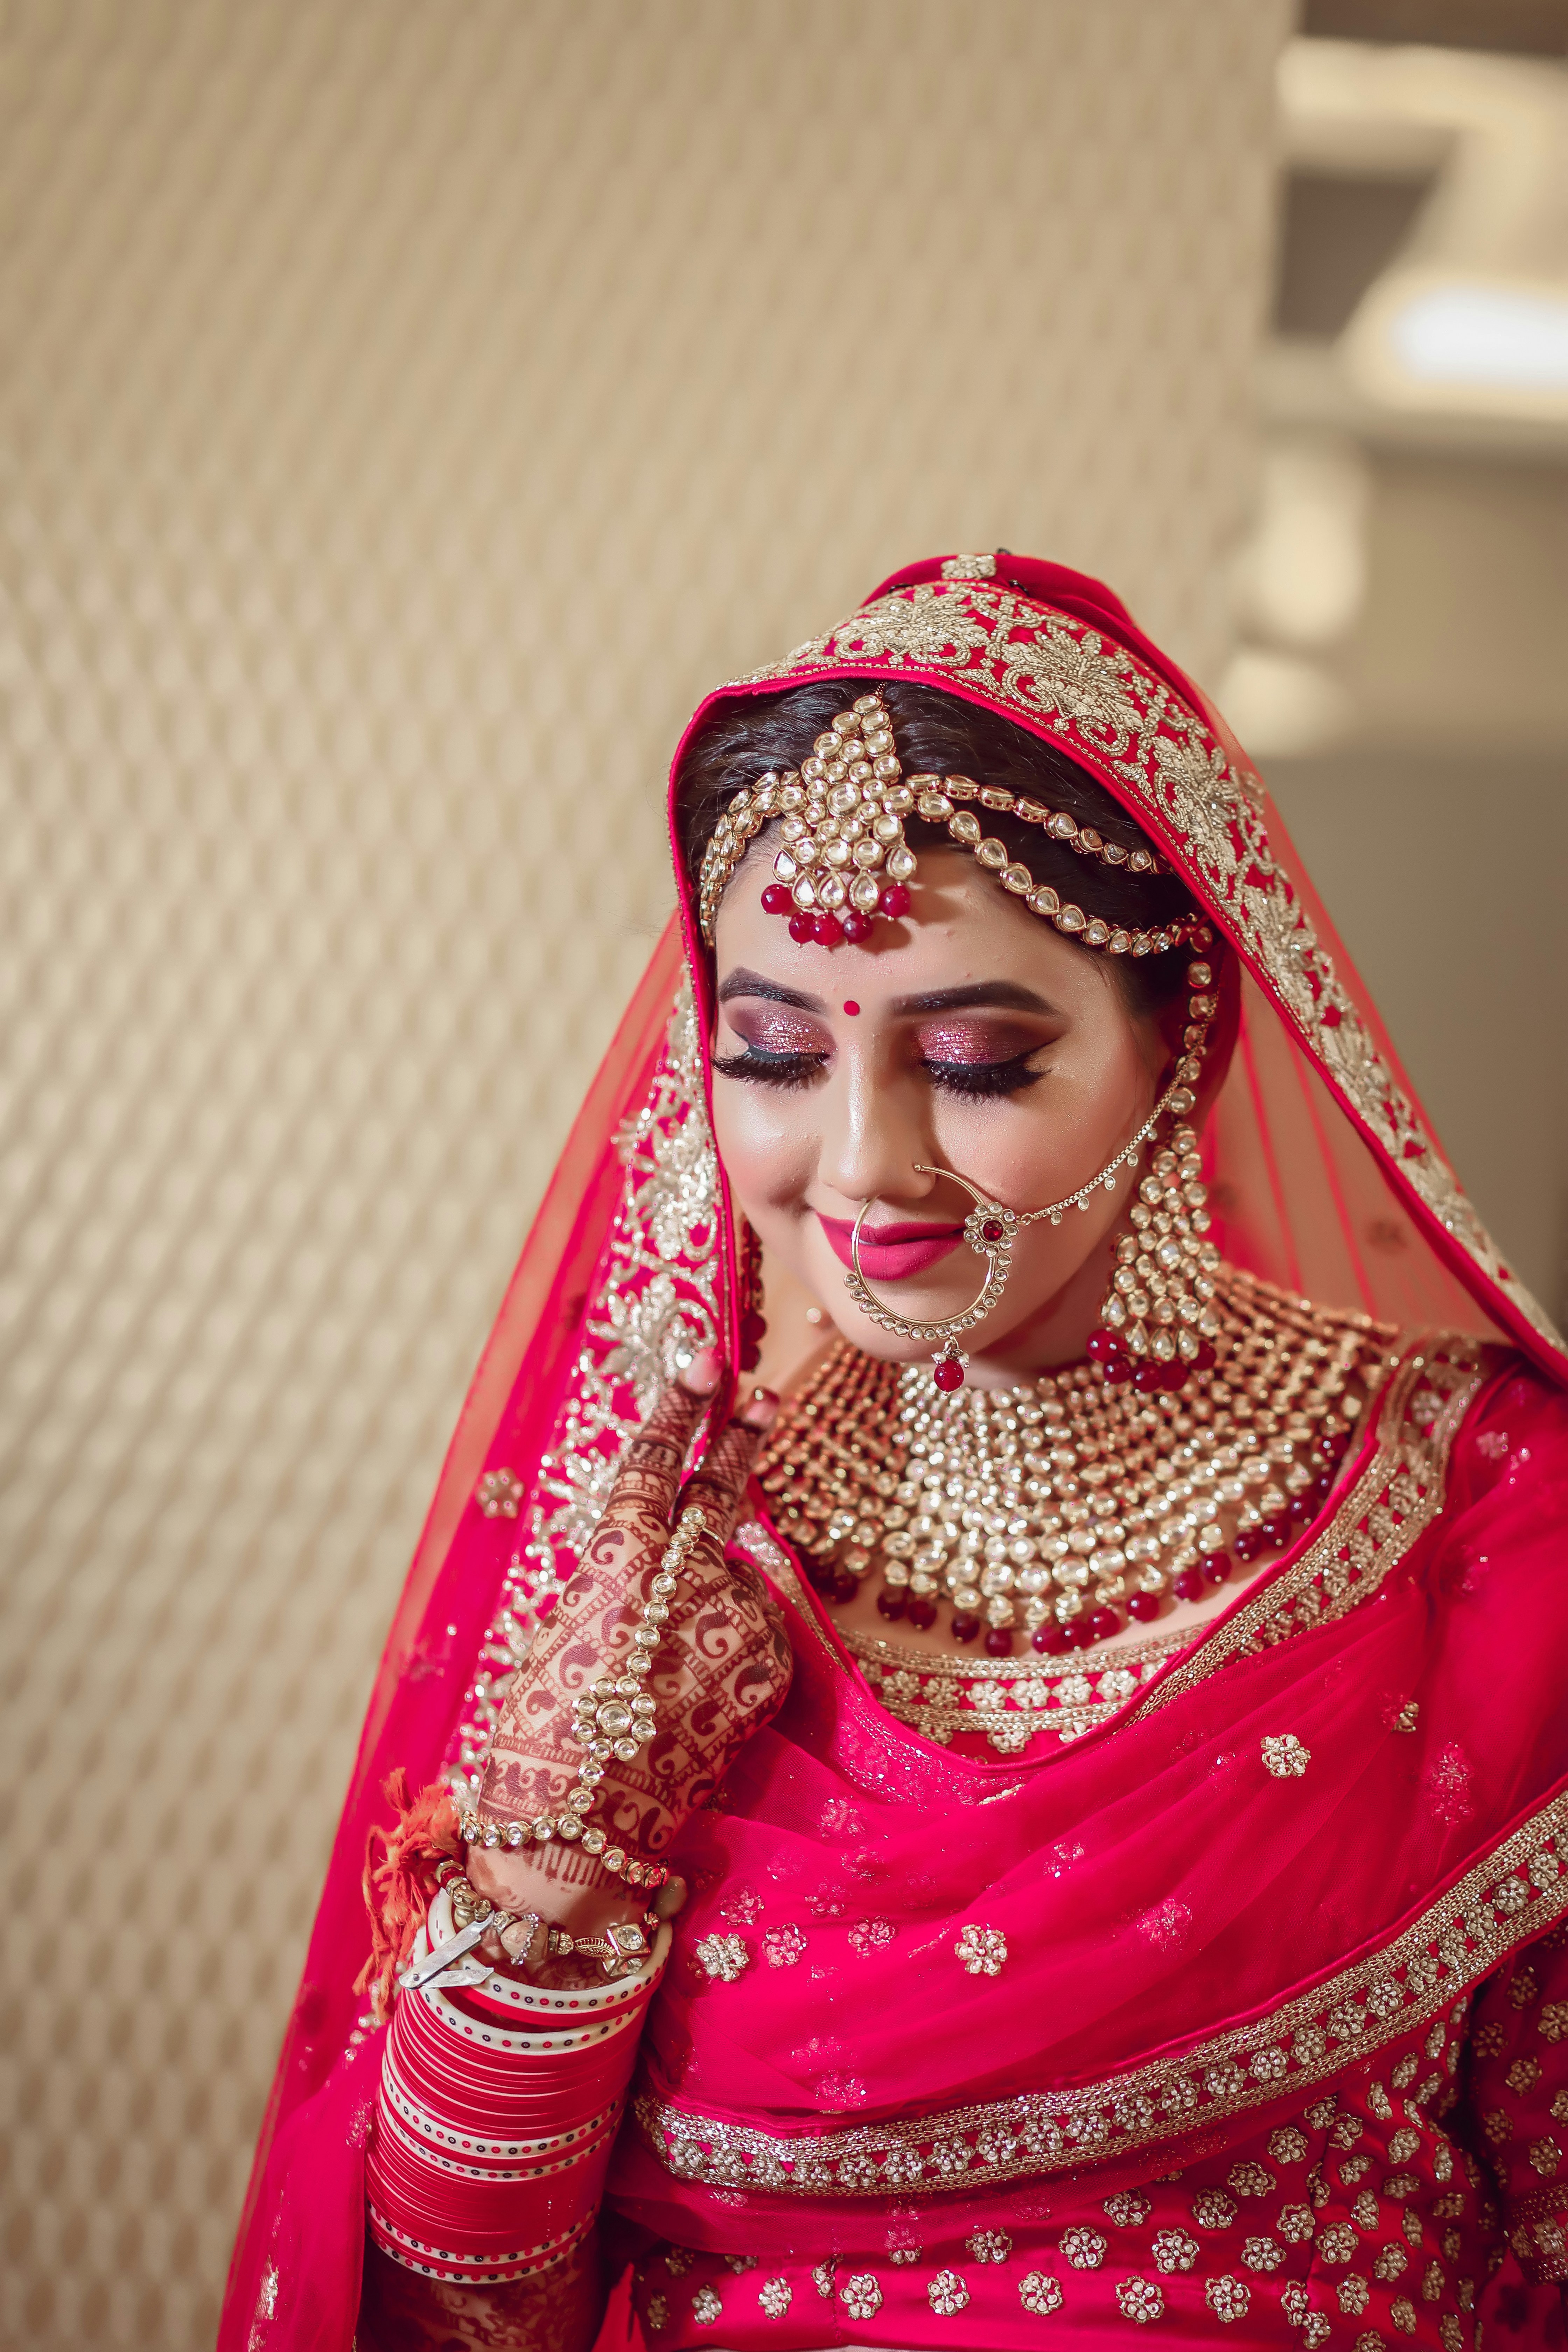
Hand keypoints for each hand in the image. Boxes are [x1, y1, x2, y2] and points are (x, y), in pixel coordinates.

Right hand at [466, 1350, 790, 1952]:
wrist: (578, 1836)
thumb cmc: (543, 1730)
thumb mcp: (565, 1625)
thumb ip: (621, 1573)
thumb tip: (666, 1543)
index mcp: (622, 1565)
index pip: (655, 1465)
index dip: (679, 1406)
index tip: (704, 1357)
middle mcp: (689, 1586)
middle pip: (722, 1494)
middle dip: (739, 1438)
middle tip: (761, 1394)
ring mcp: (736, 1631)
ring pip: (728, 1583)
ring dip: (704, 1599)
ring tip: (658, 1663)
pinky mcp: (765, 1674)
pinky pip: (748, 1633)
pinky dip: (723, 1643)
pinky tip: (686, 1688)